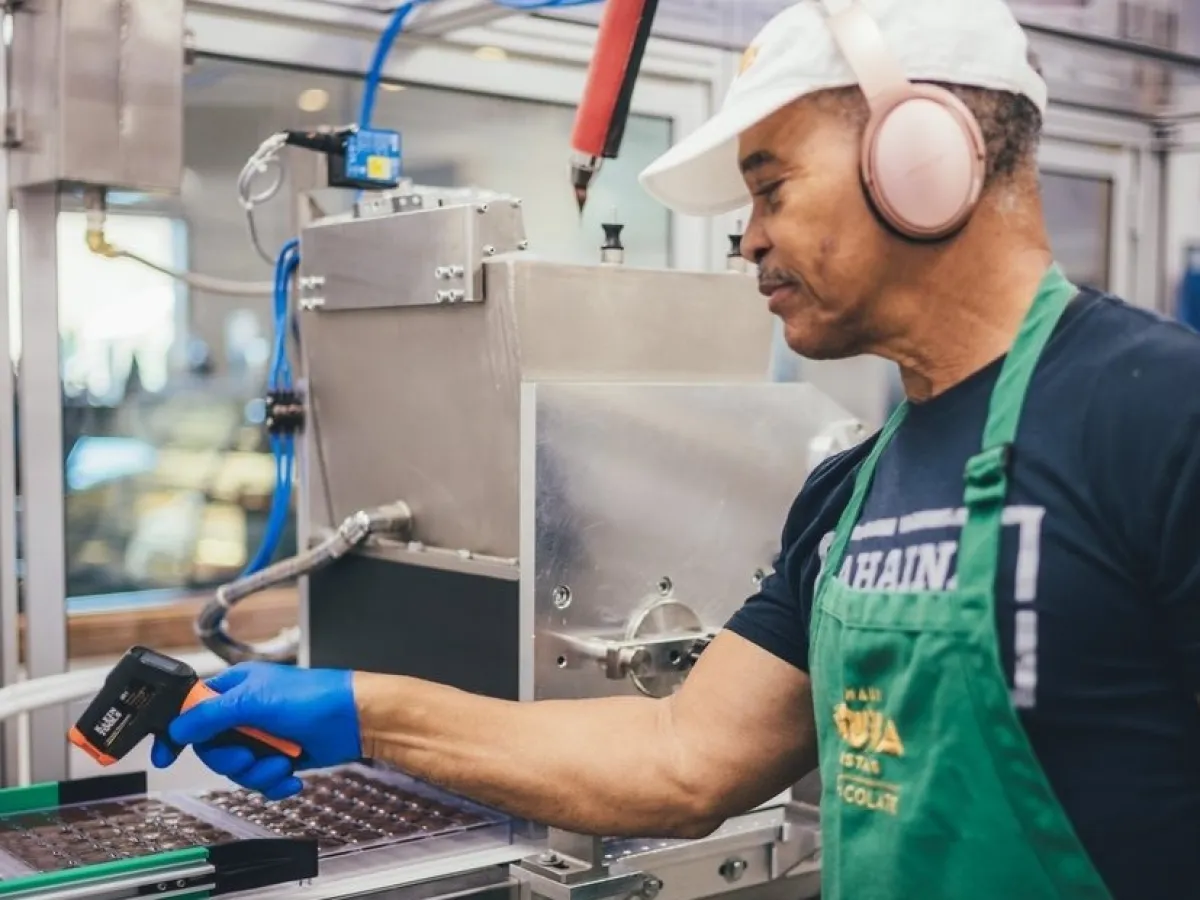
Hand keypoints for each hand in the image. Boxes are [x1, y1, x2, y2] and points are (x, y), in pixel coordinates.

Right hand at [151, 662, 360, 799]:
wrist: (355, 720)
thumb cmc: (314, 697)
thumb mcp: (255, 701)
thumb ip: (211, 714)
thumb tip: (178, 727)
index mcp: (233, 689)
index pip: (190, 712)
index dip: (177, 734)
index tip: (166, 755)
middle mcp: (244, 712)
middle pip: (212, 749)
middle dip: (232, 760)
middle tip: (251, 755)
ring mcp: (262, 736)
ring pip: (236, 769)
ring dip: (259, 773)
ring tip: (281, 762)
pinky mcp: (279, 756)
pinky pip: (261, 781)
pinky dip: (275, 783)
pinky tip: (291, 774)